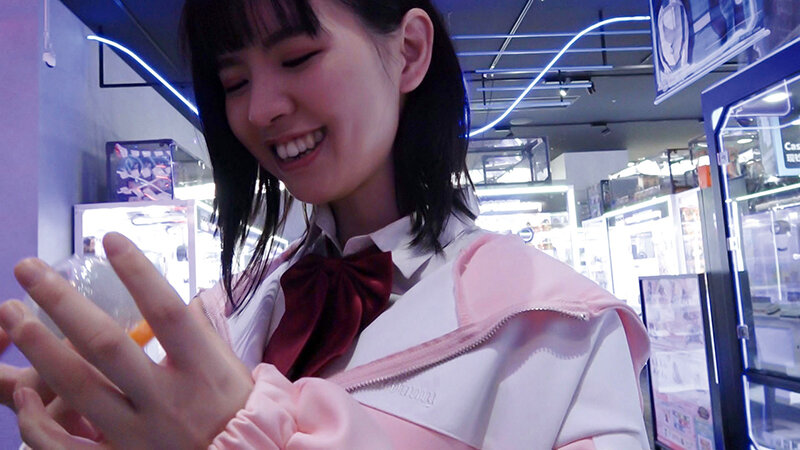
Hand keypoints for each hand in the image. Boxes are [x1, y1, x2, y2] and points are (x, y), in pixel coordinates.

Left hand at [1, 233, 252, 448]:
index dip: (138, 273)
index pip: (166, 312)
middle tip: (28, 269)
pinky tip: (22, 392)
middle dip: (61, 303)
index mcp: (202, 369)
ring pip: (78, 388)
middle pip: (107, 345)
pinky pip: (68, 448)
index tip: (110, 239)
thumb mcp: (230, 367)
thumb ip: (199, 332)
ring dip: (39, 348)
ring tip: (12, 313)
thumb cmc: (235, 410)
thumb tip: (174, 294)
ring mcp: (139, 436)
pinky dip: (38, 423)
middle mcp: (167, 400)